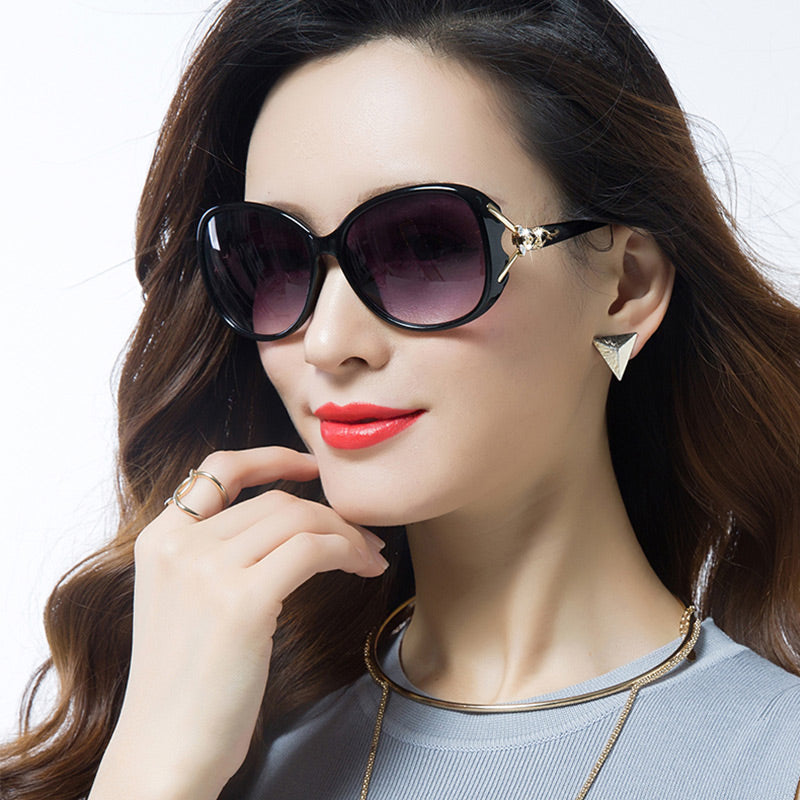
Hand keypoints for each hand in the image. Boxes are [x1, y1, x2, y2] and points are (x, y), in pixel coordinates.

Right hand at [94, 447, 387, 799]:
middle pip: (276, 501)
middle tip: (362, 538)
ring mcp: (207, 570)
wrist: (165, 752)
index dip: (272, 458)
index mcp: (158, 539)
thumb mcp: (186, 600)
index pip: (220, 468)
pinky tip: (363, 570)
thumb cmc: (187, 684)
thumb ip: (218, 554)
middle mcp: (178, 545)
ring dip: (347, 533)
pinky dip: (348, 551)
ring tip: (369, 557)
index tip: (311, 466)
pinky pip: (313, 549)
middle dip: (329, 514)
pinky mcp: (242, 601)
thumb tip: (289, 523)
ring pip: (300, 519)